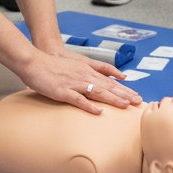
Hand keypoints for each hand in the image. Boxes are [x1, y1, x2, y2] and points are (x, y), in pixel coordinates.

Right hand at [21, 48, 141, 115]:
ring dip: (112, 99)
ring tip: (124, 105)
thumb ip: (89, 71)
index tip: (136, 97)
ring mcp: (73, 83)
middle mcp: (83, 76)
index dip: (124, 90)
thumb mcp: (74, 64)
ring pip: (97, 91)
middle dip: (124, 95)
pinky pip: (78, 99)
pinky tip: (98, 112)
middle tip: (138, 102)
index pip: (110, 82)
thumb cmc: (53, 65)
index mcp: (86, 71)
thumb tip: (102, 80)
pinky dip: (89, 106)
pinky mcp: (62, 91)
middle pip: (107, 86)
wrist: (34, 61)